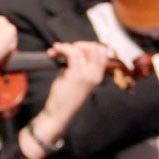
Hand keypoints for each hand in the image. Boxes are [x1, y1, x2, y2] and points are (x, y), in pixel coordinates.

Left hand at [19, 41, 107, 158]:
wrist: (59, 113)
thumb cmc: (65, 97)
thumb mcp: (75, 79)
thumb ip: (78, 65)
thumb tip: (72, 48)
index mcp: (98, 76)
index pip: (103, 52)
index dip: (89, 45)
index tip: (75, 49)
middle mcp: (96, 75)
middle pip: (95, 47)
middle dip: (79, 44)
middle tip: (65, 50)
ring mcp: (87, 75)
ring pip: (82, 49)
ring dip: (66, 46)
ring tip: (56, 50)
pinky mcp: (76, 76)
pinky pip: (72, 53)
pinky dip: (62, 48)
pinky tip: (55, 50)